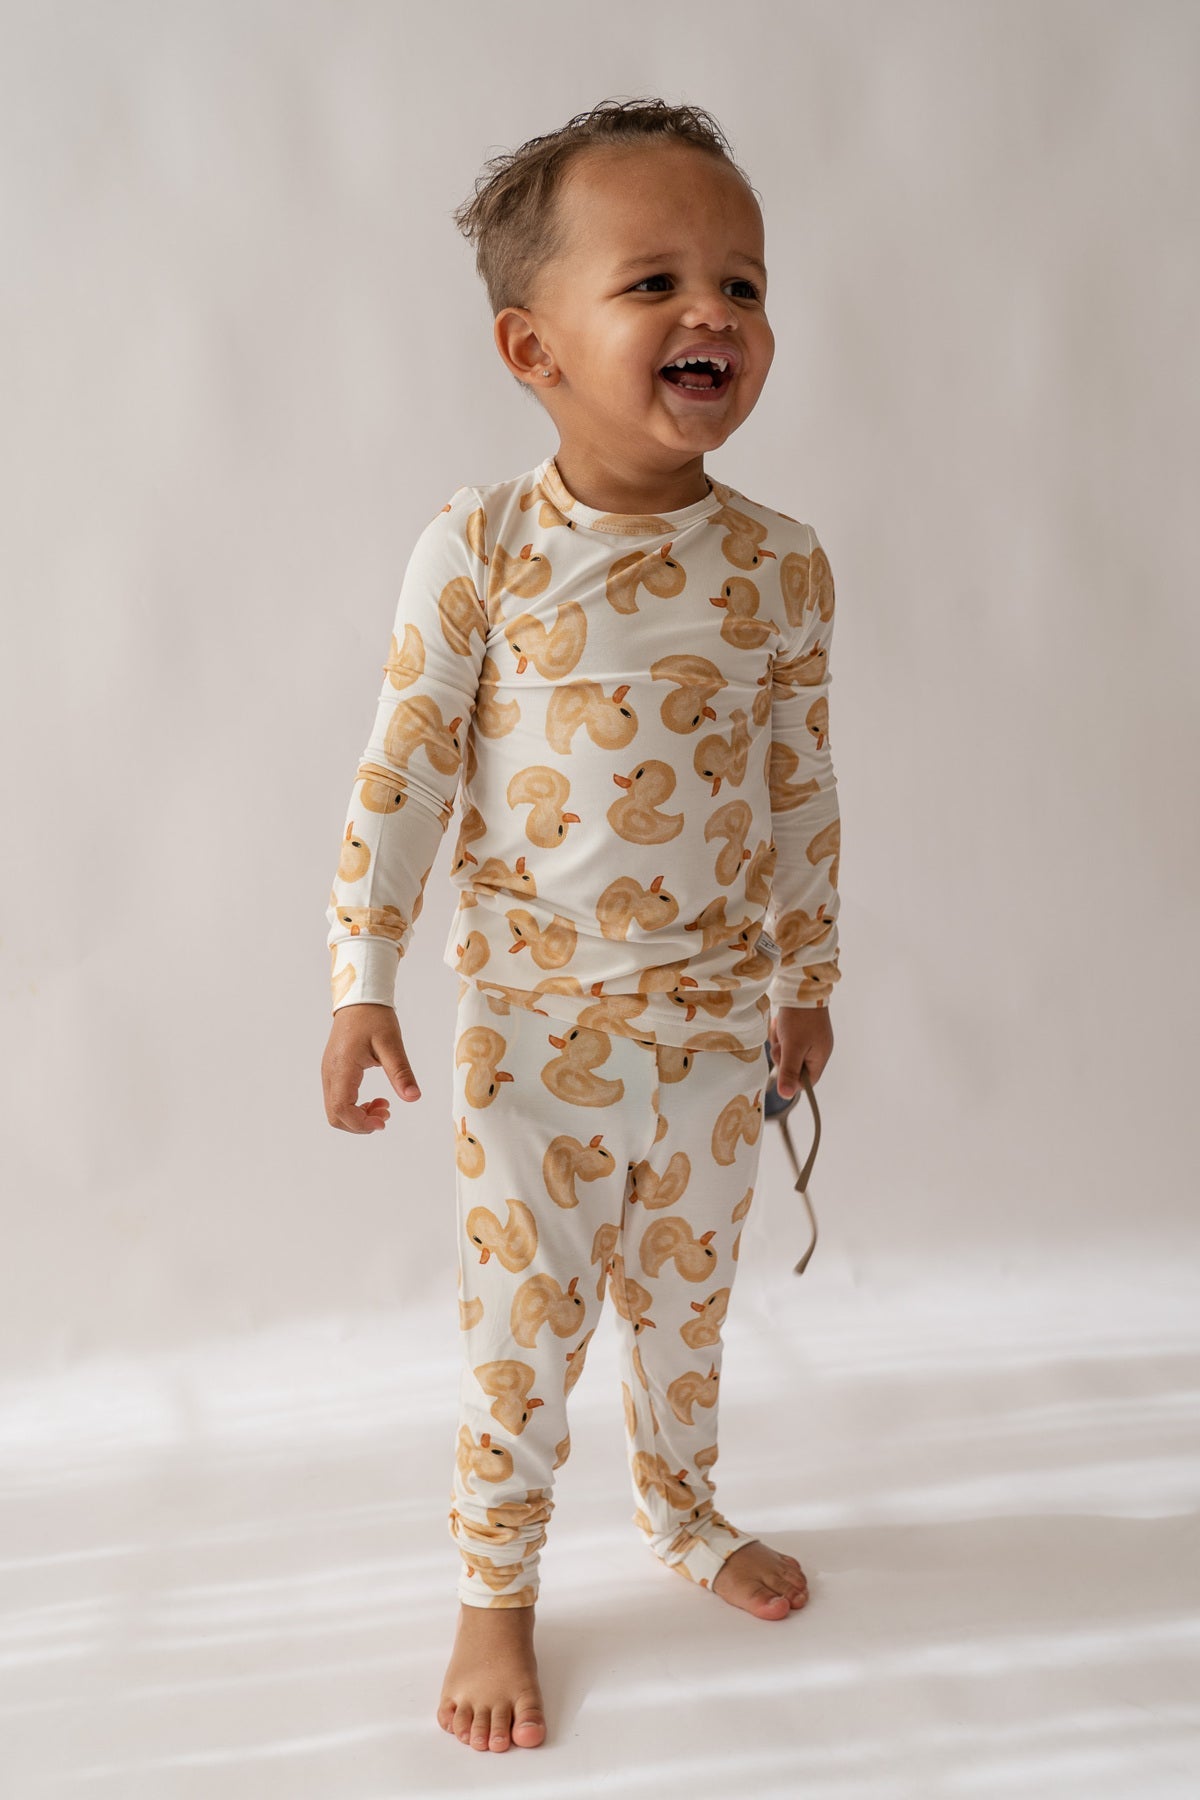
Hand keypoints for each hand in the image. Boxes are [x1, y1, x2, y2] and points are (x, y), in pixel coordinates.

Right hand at [322, 1002, 420, 1132]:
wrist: (359, 1000)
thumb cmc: (374, 1018)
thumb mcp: (391, 1043)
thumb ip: (401, 1072)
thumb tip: (413, 1097)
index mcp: (342, 1068)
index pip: (340, 1108)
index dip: (360, 1123)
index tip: (384, 1121)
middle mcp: (330, 1074)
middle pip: (335, 1115)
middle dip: (360, 1123)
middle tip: (386, 1114)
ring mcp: (329, 1073)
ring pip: (335, 1110)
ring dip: (358, 1117)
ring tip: (383, 1106)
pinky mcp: (333, 1072)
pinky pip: (338, 1099)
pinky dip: (355, 1107)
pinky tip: (374, 1100)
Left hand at [768, 1005, 833, 1100]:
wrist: (800, 986)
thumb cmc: (799, 1018)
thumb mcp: (792, 1047)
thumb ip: (789, 1071)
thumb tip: (786, 1095)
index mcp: (820, 1056)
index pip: (807, 1081)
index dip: (792, 1078)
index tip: (783, 1065)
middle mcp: (817, 1049)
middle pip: (794, 1067)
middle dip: (783, 1057)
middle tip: (781, 1044)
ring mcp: (808, 1038)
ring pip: (787, 1053)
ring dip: (779, 1044)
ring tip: (780, 1031)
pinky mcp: (799, 1029)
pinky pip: (785, 1040)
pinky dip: (779, 1034)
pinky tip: (779, 1024)